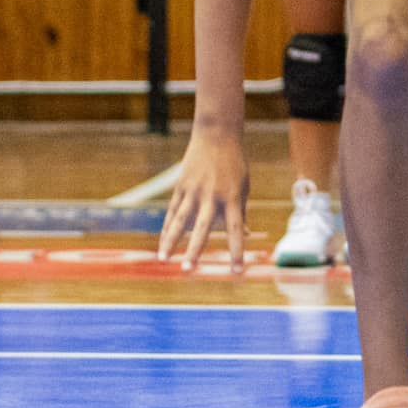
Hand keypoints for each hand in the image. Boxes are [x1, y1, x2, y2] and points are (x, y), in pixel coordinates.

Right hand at [159, 127, 249, 272]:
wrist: (216, 135)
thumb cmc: (234, 164)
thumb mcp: (244, 186)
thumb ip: (241, 212)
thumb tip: (243, 234)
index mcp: (233, 198)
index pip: (236, 230)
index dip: (236, 251)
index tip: (237, 272)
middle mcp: (212, 196)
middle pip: (202, 228)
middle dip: (194, 251)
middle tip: (188, 271)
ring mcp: (194, 191)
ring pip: (180, 221)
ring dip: (171, 241)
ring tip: (164, 260)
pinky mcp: (181, 186)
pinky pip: (173, 211)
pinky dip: (167, 229)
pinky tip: (163, 244)